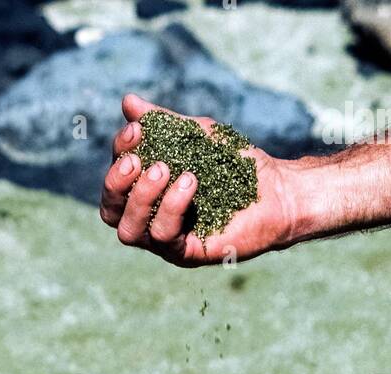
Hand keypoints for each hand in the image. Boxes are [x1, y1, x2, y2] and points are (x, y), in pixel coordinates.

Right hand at [100, 94, 300, 267]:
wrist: (279, 189)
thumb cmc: (237, 164)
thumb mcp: (195, 135)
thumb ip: (162, 123)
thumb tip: (128, 102)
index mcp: (148, 195)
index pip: (116, 181)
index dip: (119, 154)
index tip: (138, 129)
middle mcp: (152, 221)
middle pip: (111, 212)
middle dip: (118, 183)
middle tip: (141, 159)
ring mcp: (168, 241)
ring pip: (130, 230)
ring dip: (142, 197)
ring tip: (167, 169)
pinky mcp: (188, 254)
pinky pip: (164, 237)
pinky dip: (172, 207)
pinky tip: (190, 183)